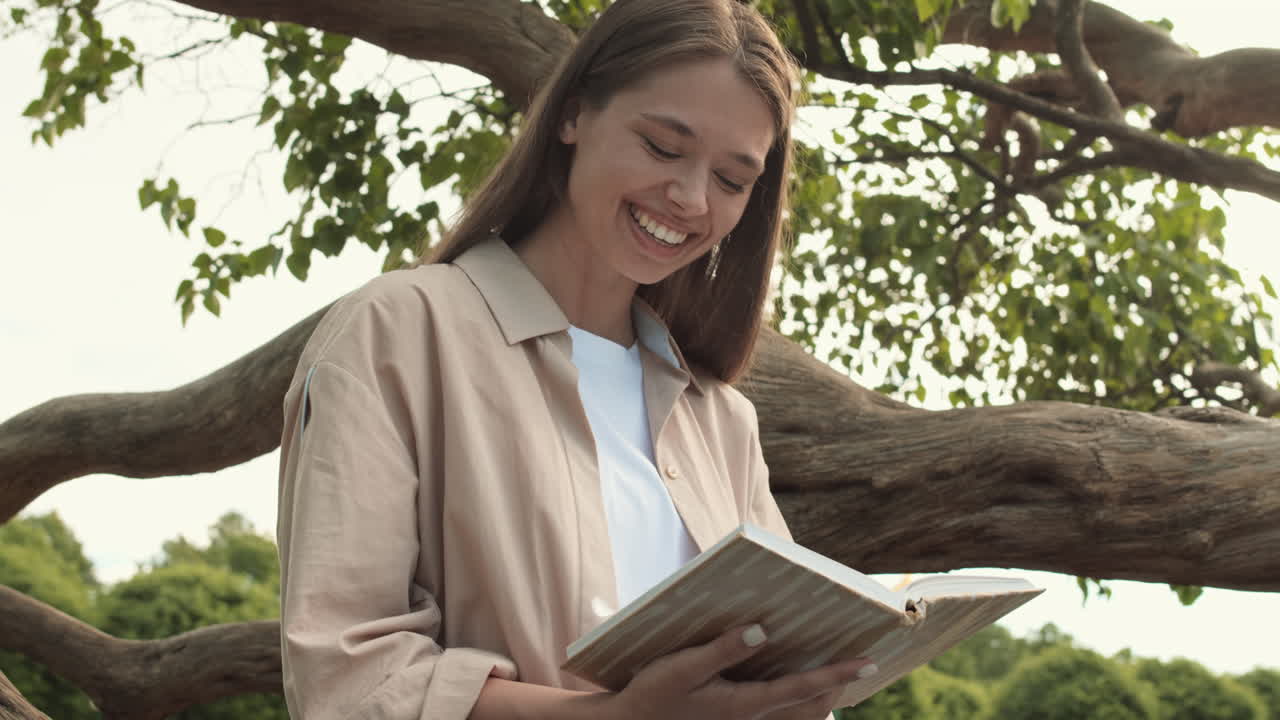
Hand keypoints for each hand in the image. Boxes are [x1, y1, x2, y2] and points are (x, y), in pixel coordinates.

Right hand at [603, 624, 876, 719]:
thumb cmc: (655, 693)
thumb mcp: (683, 666)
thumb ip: (723, 649)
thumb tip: (762, 630)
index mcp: (745, 703)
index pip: (803, 688)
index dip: (837, 674)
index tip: (868, 662)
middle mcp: (751, 717)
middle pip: (810, 707)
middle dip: (838, 686)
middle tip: (863, 662)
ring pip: (797, 715)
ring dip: (821, 695)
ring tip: (838, 673)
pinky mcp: (734, 719)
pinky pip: (779, 714)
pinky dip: (799, 700)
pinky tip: (798, 682)